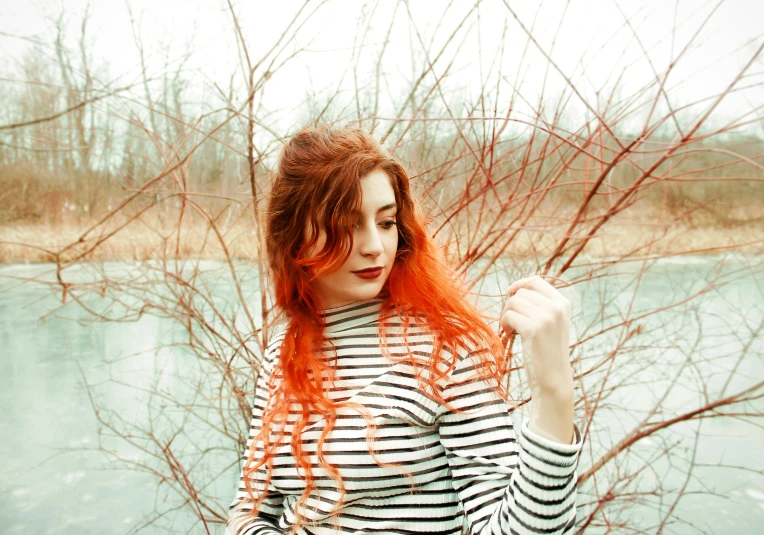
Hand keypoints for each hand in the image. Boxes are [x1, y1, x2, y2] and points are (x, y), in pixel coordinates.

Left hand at [500, 275, 573, 393]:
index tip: (510, 292)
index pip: (536, 281)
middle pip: (521, 293)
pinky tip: (509, 334)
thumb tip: (516, 289)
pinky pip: (509, 315)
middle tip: (512, 322)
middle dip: (511, 305)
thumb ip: (542, 304)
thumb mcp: (553, 323)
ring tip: (511, 328)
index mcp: (563, 303)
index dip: (519, 284)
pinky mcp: (534, 329)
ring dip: (507, 314)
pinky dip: (504, 324)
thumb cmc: (548, 350)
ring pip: (513, 302)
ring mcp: (547, 318)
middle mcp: (557, 308)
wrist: (554, 378)